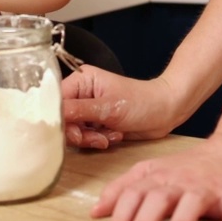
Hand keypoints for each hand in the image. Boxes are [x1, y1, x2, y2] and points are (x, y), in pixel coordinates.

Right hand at [62, 67, 178, 148]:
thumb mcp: (110, 107)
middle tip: (95, 138)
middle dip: (79, 132)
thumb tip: (56, 115)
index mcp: (82, 80)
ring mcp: (88, 110)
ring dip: (90, 138)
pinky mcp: (96, 123)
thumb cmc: (142, 101)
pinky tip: (114, 136)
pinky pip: (86, 138)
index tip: (73, 131)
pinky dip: (98, 140)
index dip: (61, 118)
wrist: (166, 112)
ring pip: (74, 131)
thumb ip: (80, 111)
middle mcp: (82, 94)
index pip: (57, 100)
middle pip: (63, 118)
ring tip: (108, 136)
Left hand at [92, 133, 221, 220]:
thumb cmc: (190, 168)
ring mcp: (208, 189)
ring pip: (191, 205)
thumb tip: (95, 211)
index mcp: (159, 176)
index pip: (133, 194)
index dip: (119, 215)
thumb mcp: (154, 171)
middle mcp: (181, 181)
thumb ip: (123, 189)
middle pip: (158, 199)